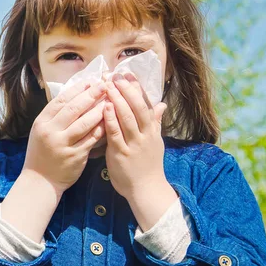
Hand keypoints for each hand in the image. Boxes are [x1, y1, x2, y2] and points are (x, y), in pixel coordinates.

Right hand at [23, 79, 107, 195]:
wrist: (40, 180)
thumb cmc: (43, 153)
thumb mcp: (42, 131)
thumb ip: (56, 116)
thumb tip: (75, 95)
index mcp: (41, 122)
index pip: (60, 100)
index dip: (76, 89)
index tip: (90, 82)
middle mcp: (51, 131)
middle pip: (73, 108)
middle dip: (90, 95)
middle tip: (104, 85)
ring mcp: (63, 144)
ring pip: (84, 122)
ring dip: (99, 110)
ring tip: (110, 100)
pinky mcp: (75, 155)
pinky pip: (92, 138)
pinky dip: (101, 128)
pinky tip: (110, 120)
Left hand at [102, 72, 170, 200]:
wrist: (146, 190)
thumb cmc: (148, 165)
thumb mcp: (155, 141)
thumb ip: (156, 122)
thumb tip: (162, 104)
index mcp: (152, 130)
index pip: (146, 103)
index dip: (137, 88)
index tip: (127, 74)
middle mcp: (146, 134)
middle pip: (137, 106)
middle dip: (126, 89)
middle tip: (115, 75)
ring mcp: (134, 144)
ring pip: (127, 117)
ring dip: (117, 99)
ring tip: (108, 85)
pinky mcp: (122, 154)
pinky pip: (116, 133)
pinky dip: (110, 119)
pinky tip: (104, 107)